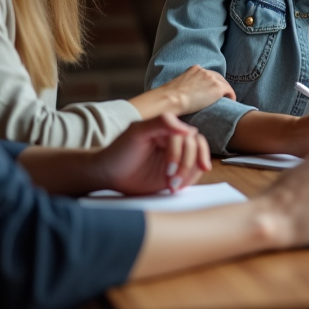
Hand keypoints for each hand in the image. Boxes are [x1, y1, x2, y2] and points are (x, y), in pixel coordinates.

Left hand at [94, 113, 211, 194]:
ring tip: (174, 185)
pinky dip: (191, 179)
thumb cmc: (120, 151)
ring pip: (199, 158)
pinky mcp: (177, 170)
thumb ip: (161, 122)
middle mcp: (175, 140)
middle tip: (172, 180)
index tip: (169, 168)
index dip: (180, 153)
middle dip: (186, 164)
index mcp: (167, 128)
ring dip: (190, 173)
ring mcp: (177, 155)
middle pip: (196, 146)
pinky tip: (178, 186)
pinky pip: (195, 171)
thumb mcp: (137, 131)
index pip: (187, 135)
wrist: (109, 174)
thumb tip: (188, 129)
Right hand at [135, 65, 234, 118]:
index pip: (208, 74)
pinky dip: (231, 97)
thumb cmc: (168, 97)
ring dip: (225, 92)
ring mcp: (212, 79)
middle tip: (220, 97)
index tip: (211, 91)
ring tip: (225, 101)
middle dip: (220, 87)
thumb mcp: (177, 86)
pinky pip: (229, 91)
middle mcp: (204, 71)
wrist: (170, 99)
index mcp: (194, 69)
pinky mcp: (218, 88)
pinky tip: (230, 103)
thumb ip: (184, 86)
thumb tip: (183, 96)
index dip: (211, 83)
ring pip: (224, 84)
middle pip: (218, 78)